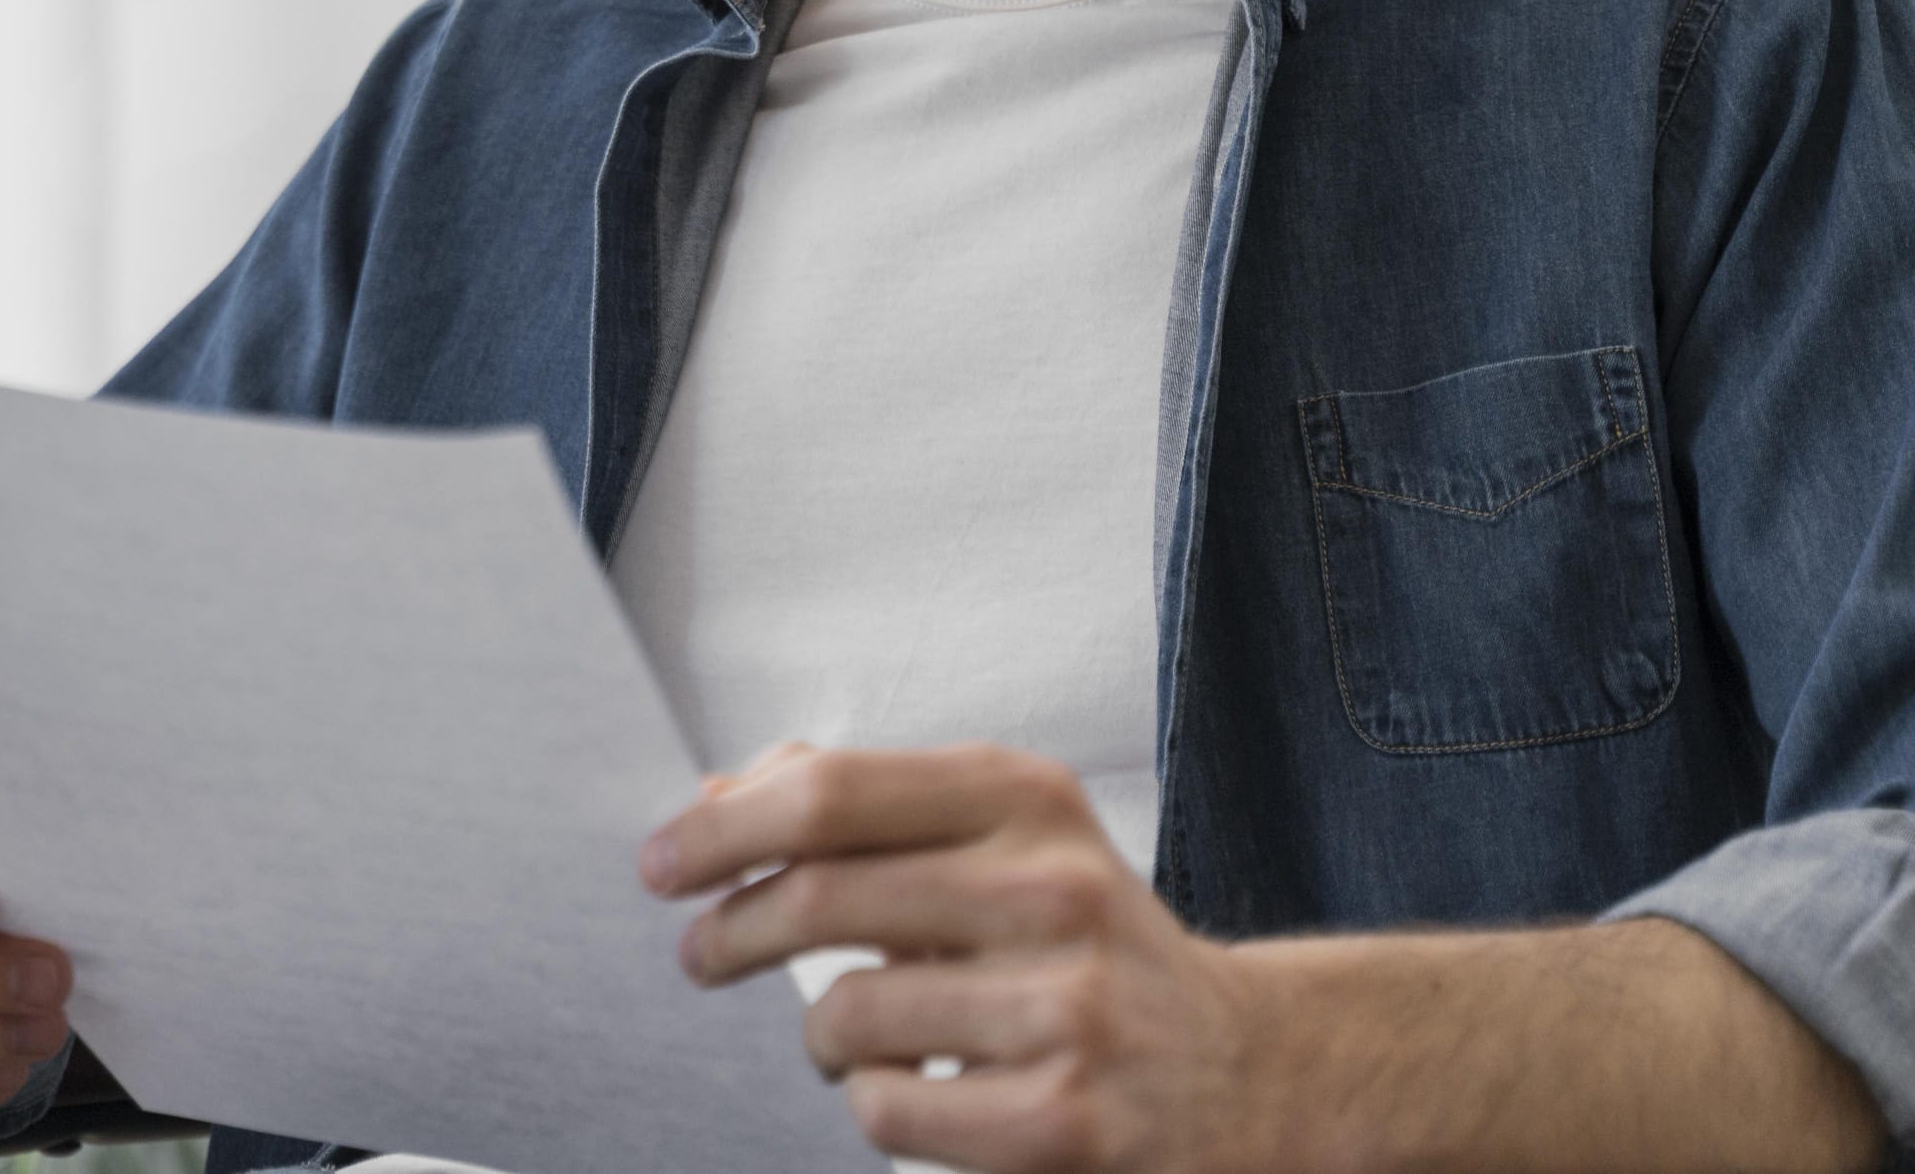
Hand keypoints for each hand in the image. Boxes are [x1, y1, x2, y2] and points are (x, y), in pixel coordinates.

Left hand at [641, 742, 1267, 1173]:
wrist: (1248, 1069)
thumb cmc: (1094, 946)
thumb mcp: (1013, 835)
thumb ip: (878, 805)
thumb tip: (724, 792)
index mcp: (1026, 799)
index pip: (829, 792)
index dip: (722, 828)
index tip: (666, 861)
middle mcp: (1050, 888)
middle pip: (817, 897)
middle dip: (730, 932)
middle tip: (702, 952)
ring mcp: (1062, 1008)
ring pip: (845, 1015)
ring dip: (819, 1035)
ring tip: (846, 1035)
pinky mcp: (1062, 1122)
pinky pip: (888, 1108)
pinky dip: (874, 1103)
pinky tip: (918, 1088)